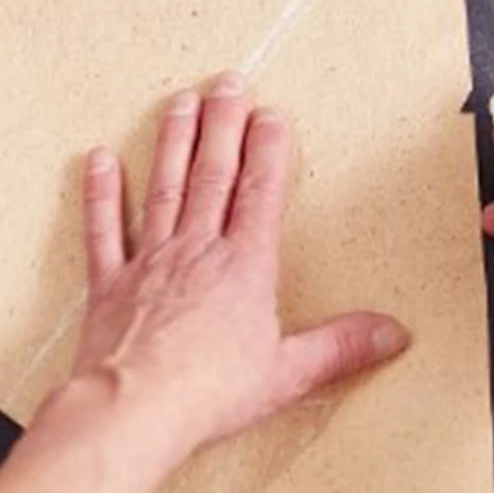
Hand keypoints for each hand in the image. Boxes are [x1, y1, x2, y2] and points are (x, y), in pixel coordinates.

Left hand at [0, 73, 409, 492]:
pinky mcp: (109, 284)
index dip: (269, 149)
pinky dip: (102, 194)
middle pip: (213, 175)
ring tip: (180, 102)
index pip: (261, 193)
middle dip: (223, 125)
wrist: (133, 410)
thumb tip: (392, 334)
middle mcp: (197, 251)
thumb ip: (341, 347)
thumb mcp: (288, 372)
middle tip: (228, 82)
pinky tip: (100, 160)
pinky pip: (105, 230)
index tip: (271, 113)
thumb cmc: (208, 394)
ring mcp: (150, 262)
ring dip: (173, 142)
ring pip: (164, 188)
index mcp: (244, 268)